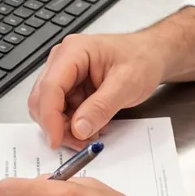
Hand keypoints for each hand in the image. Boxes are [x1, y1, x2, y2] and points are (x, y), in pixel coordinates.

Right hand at [28, 31, 167, 147]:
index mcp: (74, 51)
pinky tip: (90, 129)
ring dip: (65, 128)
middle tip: (79, 144)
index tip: (56, 140)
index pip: (51, 86)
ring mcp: (65, 75)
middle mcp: (63, 61)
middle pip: (43, 99)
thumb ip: (102, 107)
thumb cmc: (141, 59)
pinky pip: (61, 113)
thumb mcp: (127, 84)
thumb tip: (79, 128)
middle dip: (56, 125)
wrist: (151, 56)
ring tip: (90, 136)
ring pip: (49, 109)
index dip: (50, 117)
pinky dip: (71, 126)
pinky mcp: (70, 88)